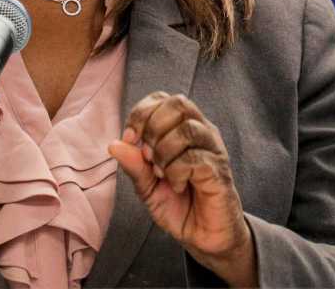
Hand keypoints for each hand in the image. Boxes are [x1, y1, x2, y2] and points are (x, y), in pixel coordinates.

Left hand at [107, 92, 256, 286]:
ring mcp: (213, 150)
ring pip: (187, 130)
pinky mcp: (219, 171)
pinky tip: (177, 186)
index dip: (142, 113)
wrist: (203, 237)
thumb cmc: (178, 205)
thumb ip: (133, 165)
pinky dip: (177, 172)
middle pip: (179, 104)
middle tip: (147, 155)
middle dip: (153, 127)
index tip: (130, 138)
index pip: (162, 98)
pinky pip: (195, 159)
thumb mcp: (147, 186)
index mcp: (182, 128)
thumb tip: (114, 144)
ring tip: (161, 173)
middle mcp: (201, 132)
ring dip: (164, 152)